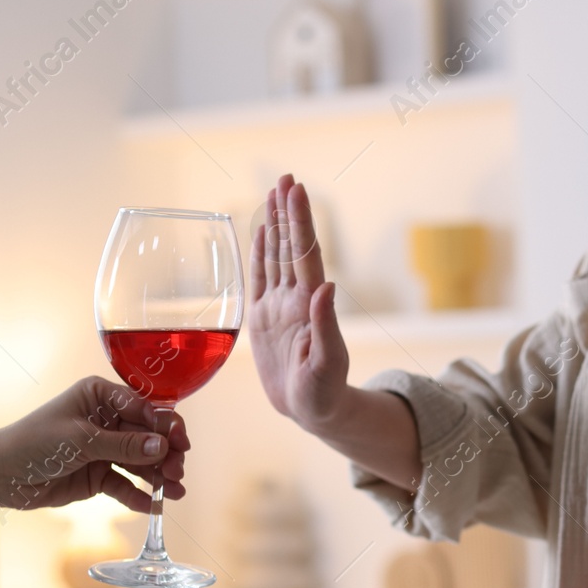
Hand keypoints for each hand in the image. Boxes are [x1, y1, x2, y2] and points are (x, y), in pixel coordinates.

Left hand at [0, 376, 190, 514]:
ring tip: (176, 492)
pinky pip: (126, 485)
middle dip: (166, 454)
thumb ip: (124, 445)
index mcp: (100, 396)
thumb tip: (163, 446)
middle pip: (149, 436)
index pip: (144, 408)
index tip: (181, 442)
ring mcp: (104, 449)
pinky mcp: (99, 476)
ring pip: (142, 462)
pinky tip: (155, 506)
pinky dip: (140, 495)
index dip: (166, 425)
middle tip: (177, 472)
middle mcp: (107, 420)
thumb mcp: (81, 440)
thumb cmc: (33, 443)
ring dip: (159, 476)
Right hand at [248, 173, 350, 431]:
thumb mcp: (327, 362)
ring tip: (274, 192)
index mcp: (310, 304)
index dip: (300, 221)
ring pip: (276, 256)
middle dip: (288, 211)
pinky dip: (259, 253)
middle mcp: (295, 298)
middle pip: (291, 245)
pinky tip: (259, 231)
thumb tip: (325, 287)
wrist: (312, 411)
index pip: (304, 253)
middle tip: (286, 177)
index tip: (297, 189)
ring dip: (275, 224)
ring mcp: (279, 307)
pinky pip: (259, 279)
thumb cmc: (324, 391)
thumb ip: (326, 326)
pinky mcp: (263, 319)